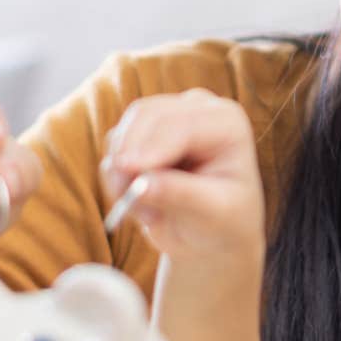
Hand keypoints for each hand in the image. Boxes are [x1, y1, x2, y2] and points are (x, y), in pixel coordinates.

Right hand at [100, 90, 266, 303]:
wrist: (211, 231)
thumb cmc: (223, 220)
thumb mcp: (213, 212)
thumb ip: (180, 195)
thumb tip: (140, 186)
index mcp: (226, 122)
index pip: (181, 124)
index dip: (151, 145)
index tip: (126, 170)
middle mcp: (196, 109)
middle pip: (146, 116)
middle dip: (131, 159)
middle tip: (129, 204)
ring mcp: (167, 115)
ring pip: (124, 131)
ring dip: (121, 174)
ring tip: (147, 215)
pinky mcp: (142, 132)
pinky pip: (113, 147)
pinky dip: (116, 178)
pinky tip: (141, 206)